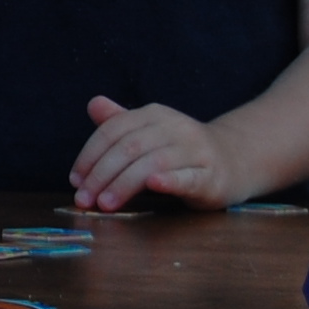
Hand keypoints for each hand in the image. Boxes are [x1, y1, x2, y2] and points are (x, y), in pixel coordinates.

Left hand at [71, 96, 250, 210]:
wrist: (234, 160)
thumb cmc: (180, 149)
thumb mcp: (150, 132)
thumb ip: (120, 122)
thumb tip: (93, 104)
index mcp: (153, 115)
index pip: (113, 131)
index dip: (90, 155)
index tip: (75, 180)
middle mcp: (174, 127)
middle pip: (129, 147)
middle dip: (101, 174)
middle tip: (83, 198)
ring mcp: (195, 150)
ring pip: (153, 163)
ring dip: (124, 184)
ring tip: (104, 204)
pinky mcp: (211, 176)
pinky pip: (188, 176)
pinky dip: (169, 180)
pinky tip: (153, 185)